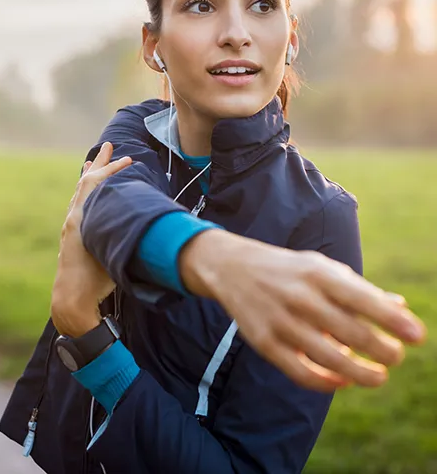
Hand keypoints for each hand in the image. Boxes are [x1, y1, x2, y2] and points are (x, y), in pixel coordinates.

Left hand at [51, 143, 131, 337]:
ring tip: (92, 163)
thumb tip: (154, 220)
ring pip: (80, 193)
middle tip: (108, 146)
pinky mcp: (72, 236)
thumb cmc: (95, 279)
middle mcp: (73, 217)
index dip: (112, 169)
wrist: (71, 300)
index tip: (129, 160)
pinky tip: (88, 193)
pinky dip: (86, 192)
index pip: (96, 183)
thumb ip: (128, 234)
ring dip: (90, 176)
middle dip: (100, 163)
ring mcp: (71, 226)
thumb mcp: (115, 252)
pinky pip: (79, 204)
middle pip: (86, 181)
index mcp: (81, 217)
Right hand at [180, 229, 425, 391]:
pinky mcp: (264, 343)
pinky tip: (342, 380)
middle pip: (352, 333)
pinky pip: (301, 372)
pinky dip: (327, 382)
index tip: (417, 336)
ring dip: (362, 374)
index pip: (363, 299)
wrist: (231, 267)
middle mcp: (300, 297)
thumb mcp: (321, 268)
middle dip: (383, 350)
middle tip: (396, 357)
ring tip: (379, 377)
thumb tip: (400, 309)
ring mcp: (280, 321)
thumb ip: (359, 289)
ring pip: (329, 359)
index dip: (393, 320)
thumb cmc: (287, 269)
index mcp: (318, 273)